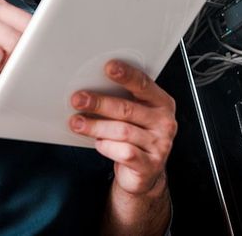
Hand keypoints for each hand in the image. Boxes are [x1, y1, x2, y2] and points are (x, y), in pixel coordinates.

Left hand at [69, 60, 177, 195]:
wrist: (143, 173)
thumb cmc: (135, 137)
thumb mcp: (133, 115)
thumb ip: (121, 100)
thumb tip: (91, 87)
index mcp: (161, 103)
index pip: (143, 84)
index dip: (126, 75)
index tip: (108, 67)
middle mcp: (164, 122)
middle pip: (127, 108)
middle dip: (99, 103)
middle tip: (78, 99)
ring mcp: (160, 144)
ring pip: (122, 131)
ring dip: (95, 126)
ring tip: (77, 123)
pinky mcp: (150, 165)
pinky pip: (124, 152)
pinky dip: (107, 146)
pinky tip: (99, 143)